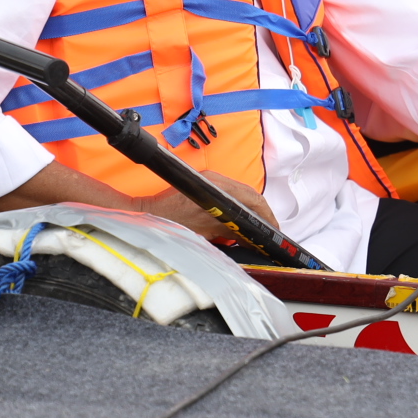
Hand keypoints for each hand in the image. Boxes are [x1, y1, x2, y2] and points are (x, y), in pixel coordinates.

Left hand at [139, 170, 276, 242]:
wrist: (142, 215)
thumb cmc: (167, 225)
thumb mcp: (202, 234)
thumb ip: (227, 232)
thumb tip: (248, 238)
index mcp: (216, 188)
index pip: (252, 198)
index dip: (266, 214)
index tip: (274, 229)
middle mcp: (215, 179)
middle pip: (250, 194)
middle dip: (262, 212)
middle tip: (270, 230)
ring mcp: (210, 179)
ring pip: (241, 194)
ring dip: (251, 210)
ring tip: (258, 228)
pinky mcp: (204, 184)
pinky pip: (231, 194)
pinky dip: (240, 208)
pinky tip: (239, 222)